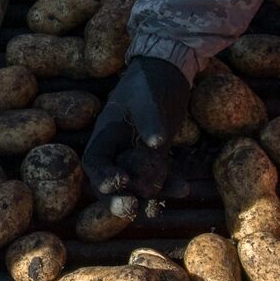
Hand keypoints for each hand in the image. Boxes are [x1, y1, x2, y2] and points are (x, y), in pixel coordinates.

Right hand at [82, 56, 191, 199]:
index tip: (120, 182)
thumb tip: (156, 144)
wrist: (168, 71)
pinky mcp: (155, 156)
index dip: (103, 177)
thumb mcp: (146, 98)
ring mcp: (136, 155)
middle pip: (111, 182)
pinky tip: (183, 189)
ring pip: (136, 185)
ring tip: (157, 209)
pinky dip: (169, 185)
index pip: (96, 163)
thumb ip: (150, 122)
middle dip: (119, 198)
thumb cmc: (149, 81)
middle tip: (131, 208)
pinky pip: (159, 177)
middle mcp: (117, 150)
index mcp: (105, 135)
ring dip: (146, 198)